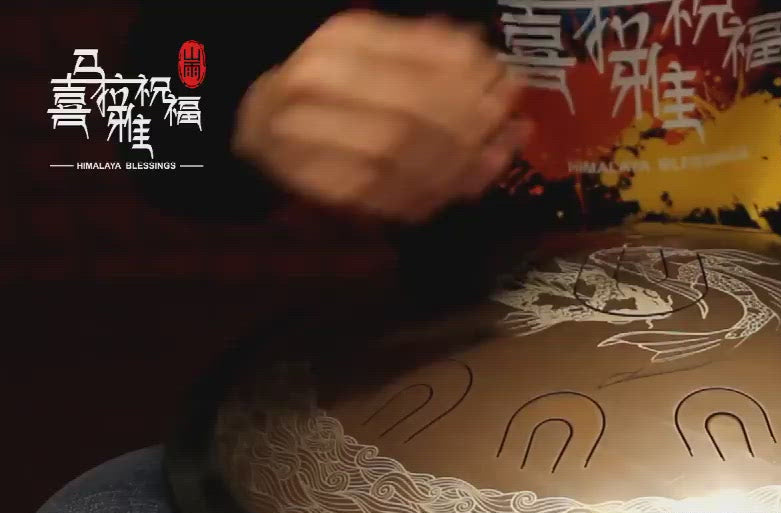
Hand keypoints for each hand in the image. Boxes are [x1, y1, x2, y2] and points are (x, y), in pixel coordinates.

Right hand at [232, 10, 532, 222]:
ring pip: (399, 157)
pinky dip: (433, 192)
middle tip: (511, 125)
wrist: (262, 122)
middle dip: (470, 124)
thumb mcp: (375, 47)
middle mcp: (316, 84)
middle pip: (409, 111)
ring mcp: (308, 138)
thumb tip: (478, 48)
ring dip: (458, 161)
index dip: (468, 76)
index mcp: (338, 42)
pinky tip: (467, 184)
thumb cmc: (332, 81)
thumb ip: (425, 47)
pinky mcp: (317, 184)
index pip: (413, 59)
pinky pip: (385, 195)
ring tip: (497, 155)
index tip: (507, 81)